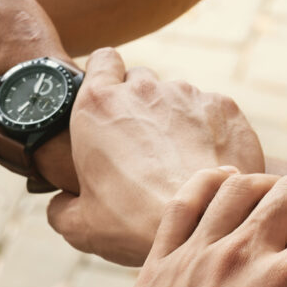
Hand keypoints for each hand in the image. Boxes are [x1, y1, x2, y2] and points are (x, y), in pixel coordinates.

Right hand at [47, 49, 264, 265]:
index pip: (101, 60)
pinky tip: (204, 163)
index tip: (106, 101)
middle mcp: (142, 90)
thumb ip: (61, 207)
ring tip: (176, 163)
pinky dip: (207, 131)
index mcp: (98, 106)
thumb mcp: (79, 225)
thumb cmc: (133, 223)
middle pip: (139, 80)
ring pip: (176, 97)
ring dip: (172, 120)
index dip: (104, 77)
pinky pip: (210, 111)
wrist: (201, 224)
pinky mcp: (224, 108)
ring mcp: (186, 95)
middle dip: (137, 105)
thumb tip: (61, 205)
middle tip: (139, 147)